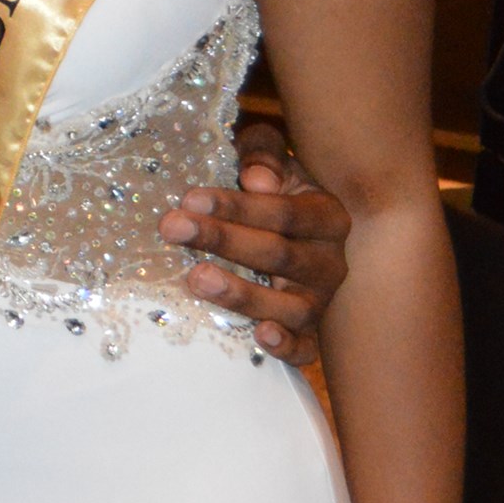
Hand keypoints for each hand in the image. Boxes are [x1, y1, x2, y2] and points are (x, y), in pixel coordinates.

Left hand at [157, 121, 350, 365]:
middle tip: (172, 228)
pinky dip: (288, 348)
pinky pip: (306, 348)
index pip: (282, 212)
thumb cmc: (270, 185)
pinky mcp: (309, 333)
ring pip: (291, 306)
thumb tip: (256, 180)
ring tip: (197, 278)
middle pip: (278, 255)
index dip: (236, 206)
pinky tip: (260, 337)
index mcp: (327, 216)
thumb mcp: (268, 156)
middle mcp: (331, 261)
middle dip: (222, 240)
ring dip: (243, 295)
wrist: (291, 226)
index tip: (189, 198)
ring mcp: (321, 300)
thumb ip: (264, 154)